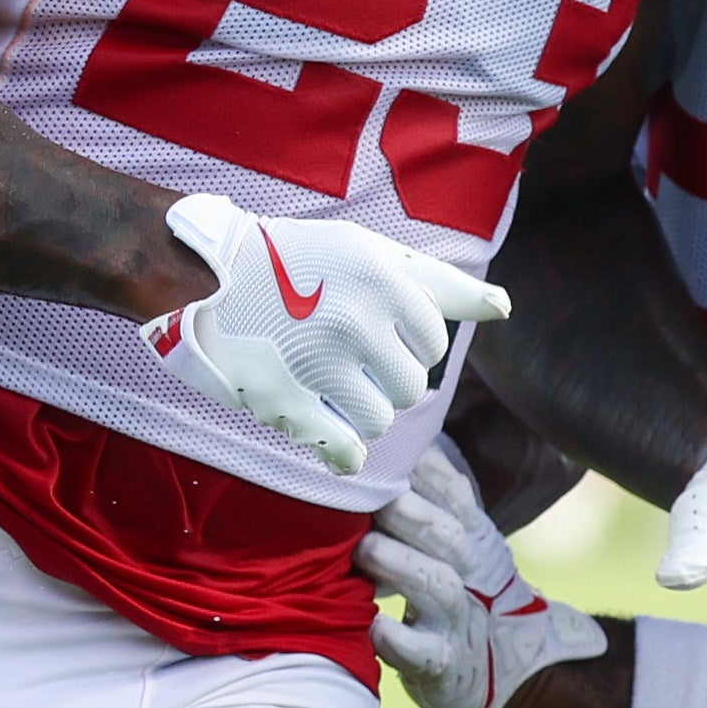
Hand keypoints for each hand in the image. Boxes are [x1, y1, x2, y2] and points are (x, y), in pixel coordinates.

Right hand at [144, 190, 511, 474]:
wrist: (201, 272)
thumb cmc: (296, 261)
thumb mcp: (369, 254)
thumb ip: (440, 285)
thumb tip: (504, 309)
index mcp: (380, 278)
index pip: (432, 344)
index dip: (408, 344)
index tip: (374, 331)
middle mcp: (355, 318)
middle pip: (410, 387)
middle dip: (387, 381)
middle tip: (348, 361)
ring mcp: (318, 363)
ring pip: (379, 420)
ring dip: (361, 412)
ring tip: (330, 386)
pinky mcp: (284, 401)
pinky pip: (344, 450)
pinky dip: (345, 453)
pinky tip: (332, 439)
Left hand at [355, 440, 595, 707]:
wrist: (511, 672)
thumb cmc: (465, 592)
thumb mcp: (461, 539)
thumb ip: (432, 490)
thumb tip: (400, 423)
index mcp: (470, 534)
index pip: (450, 490)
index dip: (418, 466)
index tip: (377, 442)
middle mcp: (469, 570)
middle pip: (443, 532)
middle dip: (404, 510)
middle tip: (361, 493)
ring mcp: (458, 618)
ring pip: (434, 585)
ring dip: (398, 565)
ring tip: (364, 550)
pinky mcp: (443, 664)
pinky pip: (420, 652)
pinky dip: (395, 639)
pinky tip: (373, 625)